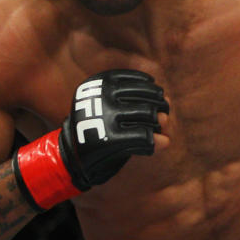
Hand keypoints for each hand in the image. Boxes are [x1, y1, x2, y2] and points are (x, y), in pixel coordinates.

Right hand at [13, 69, 168, 210]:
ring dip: (159, 125)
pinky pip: (145, 138)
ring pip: (149, 116)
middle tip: (162, 118)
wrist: (72, 157)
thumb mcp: (114, 107)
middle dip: (161, 108)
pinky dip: (155, 142)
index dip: (153, 92)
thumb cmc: (99, 127)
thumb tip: (167, 102)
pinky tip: (156, 145)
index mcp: (100, 82)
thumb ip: (141, 102)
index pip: (141, 82)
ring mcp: (105, 117)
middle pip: (149, 98)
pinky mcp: (110, 140)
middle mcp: (102, 96)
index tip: (154, 102)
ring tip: (159, 131)